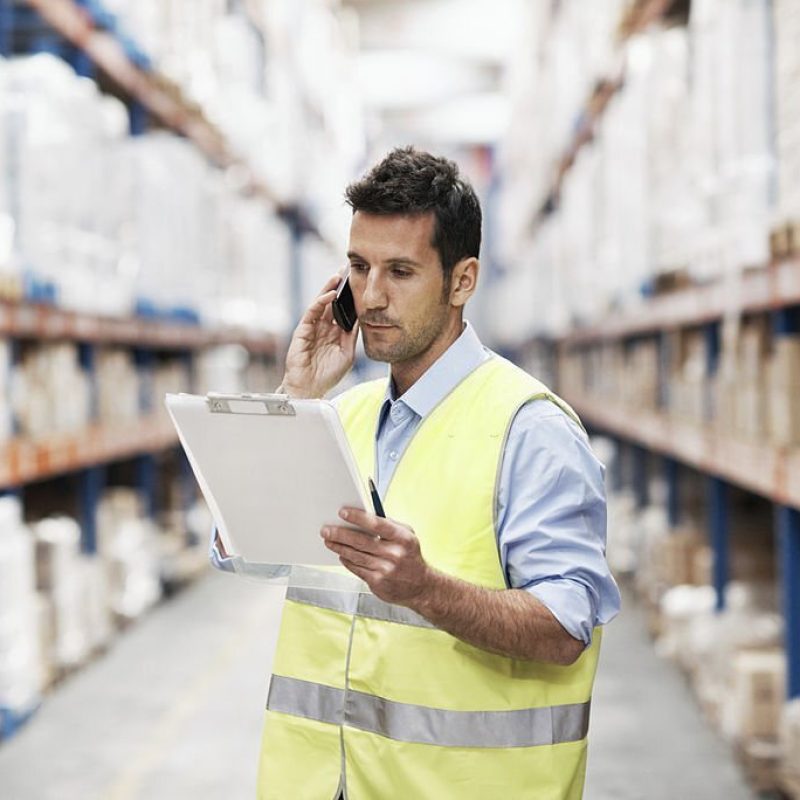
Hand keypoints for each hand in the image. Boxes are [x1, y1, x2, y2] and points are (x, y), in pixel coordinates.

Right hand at [280, 273, 358, 398]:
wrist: (310, 389)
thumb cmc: (327, 374)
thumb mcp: (347, 353)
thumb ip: (352, 336)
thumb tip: (362, 317)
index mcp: (334, 332)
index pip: (342, 309)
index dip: (348, 295)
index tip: (357, 280)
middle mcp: (323, 327)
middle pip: (331, 301)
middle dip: (338, 285)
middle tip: (347, 268)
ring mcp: (312, 328)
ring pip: (320, 303)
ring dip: (329, 288)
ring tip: (338, 275)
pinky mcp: (302, 331)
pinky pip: (311, 313)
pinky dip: (320, 303)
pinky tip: (330, 295)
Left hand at [321, 508, 432, 605]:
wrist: (421, 586)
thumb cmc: (410, 556)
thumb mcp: (407, 536)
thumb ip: (388, 525)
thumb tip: (363, 515)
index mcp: (402, 538)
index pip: (377, 524)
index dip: (358, 517)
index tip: (342, 512)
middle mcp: (394, 554)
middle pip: (361, 541)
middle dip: (340, 534)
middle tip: (326, 529)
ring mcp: (386, 569)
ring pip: (356, 556)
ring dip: (339, 547)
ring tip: (328, 540)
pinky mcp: (378, 582)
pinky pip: (357, 569)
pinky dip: (347, 561)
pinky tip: (341, 555)